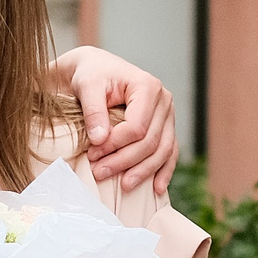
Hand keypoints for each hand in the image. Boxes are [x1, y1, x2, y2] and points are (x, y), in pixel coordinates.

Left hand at [50, 47, 178, 193]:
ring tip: (124, 186)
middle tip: (100, 173)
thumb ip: (94, 111)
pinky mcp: (166, 127)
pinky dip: (163, 171)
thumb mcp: (87, 86)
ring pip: (163, 150)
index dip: (115, 145)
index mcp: (148, 87)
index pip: (137, 126)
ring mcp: (168, 116)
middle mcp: (164, 101)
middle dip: (125, 161)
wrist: (96, 70)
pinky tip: (156, 188)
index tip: (93, 154)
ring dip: (143, 171)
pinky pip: (170, 152)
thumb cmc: (91, 75)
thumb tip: (100, 140)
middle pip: (151, 141)